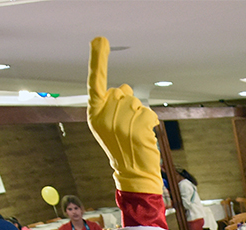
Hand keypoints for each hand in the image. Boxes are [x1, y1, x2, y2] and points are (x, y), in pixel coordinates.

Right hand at [87, 37, 161, 193]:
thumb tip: (124, 90)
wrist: (132, 173)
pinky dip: (150, 124)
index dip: (98, 60)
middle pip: (123, 91)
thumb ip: (111, 106)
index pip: (95, 83)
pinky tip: (143, 138)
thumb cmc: (121, 149)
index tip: (100, 40)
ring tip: (134, 135)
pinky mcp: (138, 125)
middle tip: (126, 129)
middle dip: (128, 104)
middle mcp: (105, 114)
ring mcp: (122, 120)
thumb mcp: (108, 127)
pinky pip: (149, 113)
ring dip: (140, 116)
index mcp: (94, 113)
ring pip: (137, 102)